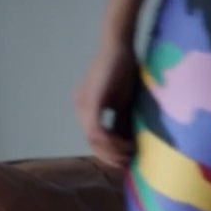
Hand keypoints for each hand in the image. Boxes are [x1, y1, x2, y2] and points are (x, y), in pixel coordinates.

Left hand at [73, 37, 139, 168]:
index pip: (94, 137)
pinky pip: (96, 129)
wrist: (119, 46)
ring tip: (130, 155)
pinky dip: (110, 141)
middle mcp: (80, 107)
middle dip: (110, 156)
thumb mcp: (124, 100)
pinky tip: (125, 145)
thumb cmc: (124, 68)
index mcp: (86, 107)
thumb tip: (128, 141)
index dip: (109, 152)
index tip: (127, 161)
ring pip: (93, 138)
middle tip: (128, 164)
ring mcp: (83, 104)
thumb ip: (122, 120)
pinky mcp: (91, 101)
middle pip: (91, 142)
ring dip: (111, 151)